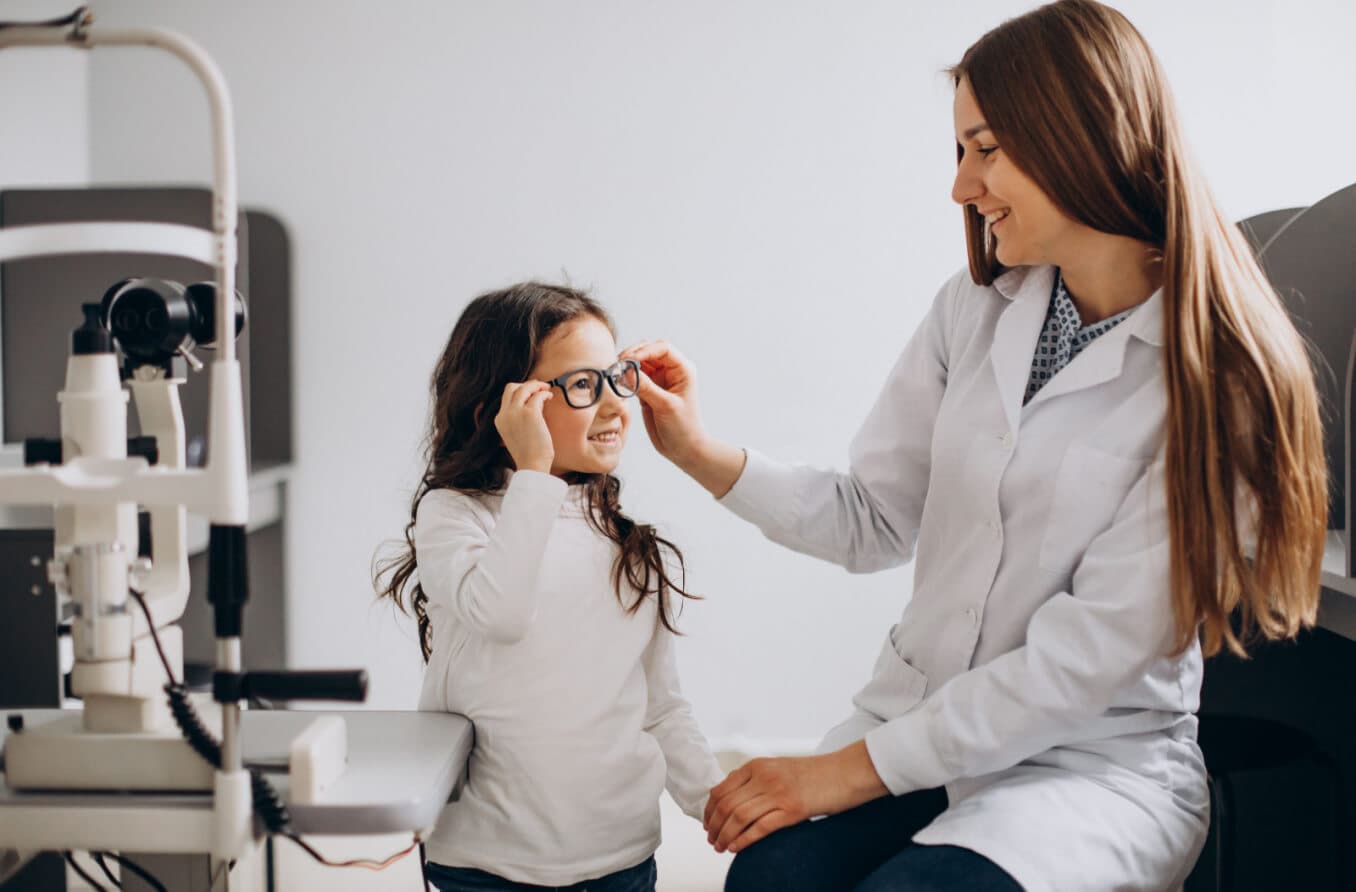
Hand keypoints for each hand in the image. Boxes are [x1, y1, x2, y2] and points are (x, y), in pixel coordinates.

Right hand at [494, 381, 553, 472]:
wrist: (532, 465)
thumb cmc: (529, 454)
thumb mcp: (515, 434)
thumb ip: (517, 420)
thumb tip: (531, 405)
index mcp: (500, 419)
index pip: (506, 397)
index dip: (519, 391)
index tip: (531, 393)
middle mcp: (505, 414)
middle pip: (511, 387)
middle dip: (526, 384)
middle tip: (539, 387)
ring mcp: (516, 412)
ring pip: (524, 388)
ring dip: (537, 385)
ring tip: (546, 390)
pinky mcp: (530, 413)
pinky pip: (538, 395)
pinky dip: (544, 393)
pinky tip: (550, 397)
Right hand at [620, 340, 744, 496]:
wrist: (683, 448)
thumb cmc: (683, 428)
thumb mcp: (666, 406)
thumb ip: (646, 387)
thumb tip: (627, 371)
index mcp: (682, 370)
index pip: (663, 349)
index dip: (645, 350)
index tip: (629, 358)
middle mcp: (671, 372)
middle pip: (649, 351)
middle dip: (633, 354)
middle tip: (618, 363)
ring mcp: (659, 380)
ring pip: (640, 363)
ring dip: (627, 365)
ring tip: (616, 372)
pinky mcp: (648, 391)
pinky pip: (634, 378)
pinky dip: (625, 378)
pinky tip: (618, 382)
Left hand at [702, 742, 887, 853]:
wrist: (846, 772)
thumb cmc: (815, 773)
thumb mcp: (779, 767)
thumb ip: (756, 779)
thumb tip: (734, 800)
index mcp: (758, 765)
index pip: (721, 789)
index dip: (709, 810)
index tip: (708, 824)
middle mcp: (764, 776)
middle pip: (726, 805)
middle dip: (714, 826)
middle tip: (712, 839)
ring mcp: (778, 793)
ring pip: (739, 817)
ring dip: (725, 835)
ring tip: (721, 847)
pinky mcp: (793, 810)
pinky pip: (760, 828)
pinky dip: (744, 840)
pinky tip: (737, 848)